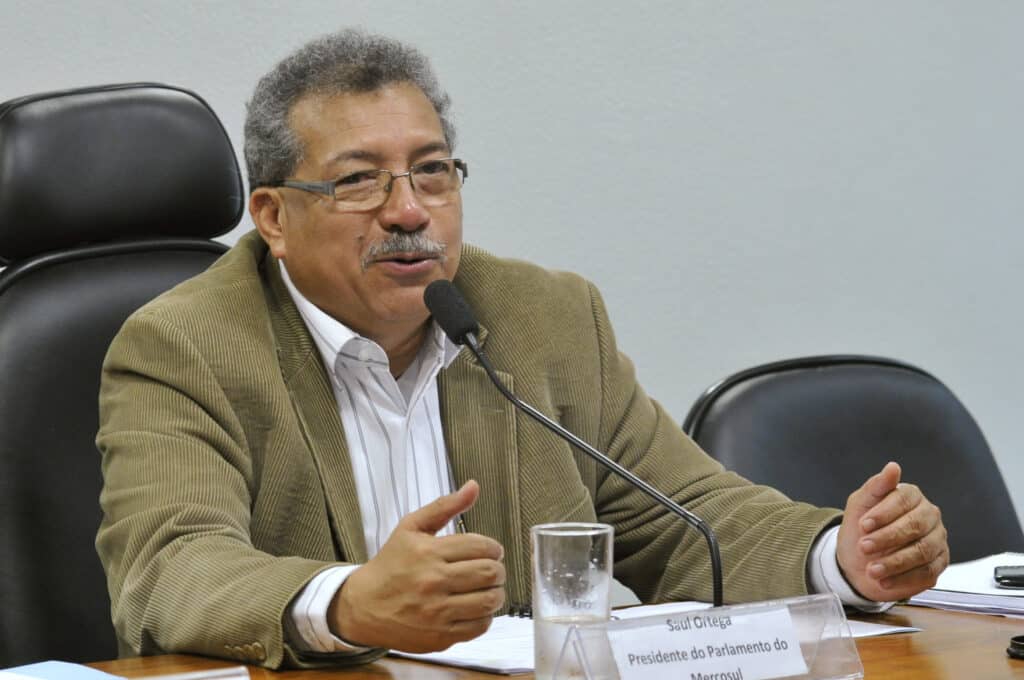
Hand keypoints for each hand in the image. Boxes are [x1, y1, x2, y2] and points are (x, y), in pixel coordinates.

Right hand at [329, 480, 505, 651]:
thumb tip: (473, 486)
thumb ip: (445, 506)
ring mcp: (437, 612)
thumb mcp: (411, 527)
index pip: (481, 547)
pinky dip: (485, 616)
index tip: (491, 551)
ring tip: (488, 588)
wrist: (363, 606)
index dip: (493, 548)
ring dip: (496, 592)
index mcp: (429, 552)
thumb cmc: (390, 564)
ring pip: (489, 600)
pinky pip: (479, 626)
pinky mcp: (440, 636)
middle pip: (490, 573)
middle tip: (492, 569)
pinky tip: (475, 607)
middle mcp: (433, 582)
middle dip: (498, 569)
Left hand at [836, 461, 948, 601]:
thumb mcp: (860, 504)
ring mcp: (937, 541)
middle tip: (864, 547)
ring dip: (894, 562)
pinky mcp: (938, 564)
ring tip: (872, 569)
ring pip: (922, 551)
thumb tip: (893, 467)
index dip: (883, 513)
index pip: (904, 499)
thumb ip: (876, 486)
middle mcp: (929, 516)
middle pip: (915, 526)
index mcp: (912, 496)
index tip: (863, 524)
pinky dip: (902, 578)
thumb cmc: (861, 529)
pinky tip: (883, 580)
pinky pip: (926, 573)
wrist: (859, 561)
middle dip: (887, 538)